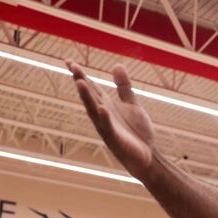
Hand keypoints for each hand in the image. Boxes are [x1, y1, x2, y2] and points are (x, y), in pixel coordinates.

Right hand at [68, 62, 155, 177]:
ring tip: (80, 82)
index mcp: (106, 105)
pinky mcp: (115, 140)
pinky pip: (108, 128)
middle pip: (89, 96)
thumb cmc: (137, 132)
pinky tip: (102, 109)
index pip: (91, 87)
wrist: (148, 155)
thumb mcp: (131, 104)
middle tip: (72, 66)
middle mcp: (103, 115)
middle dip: (81, 81)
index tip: (69, 61)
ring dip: (86, 97)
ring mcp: (107, 127)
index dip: (81, 74)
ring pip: (94, 110)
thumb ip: (123, 87)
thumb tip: (117, 65)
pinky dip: (105, 119)